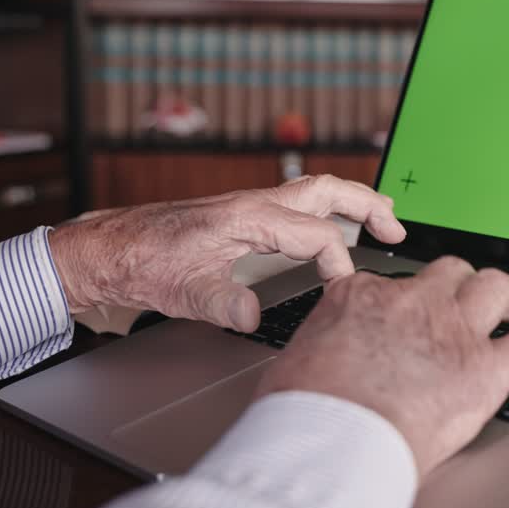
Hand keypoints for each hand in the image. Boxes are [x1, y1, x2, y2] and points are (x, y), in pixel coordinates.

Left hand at [48, 175, 405, 331]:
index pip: (318, 236)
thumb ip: (222, 303)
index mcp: (248, 216)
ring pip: (314, 192)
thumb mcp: (183, 291)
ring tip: (382, 220)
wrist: (111, 249)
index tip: (345, 295)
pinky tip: (333, 228)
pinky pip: (297, 204)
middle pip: (327, 190)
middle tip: (397, 230)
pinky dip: (327, 210)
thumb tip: (251, 317)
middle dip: (368, 205)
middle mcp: (255, 204)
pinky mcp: (245, 217)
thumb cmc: (143, 263)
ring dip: (352, 202)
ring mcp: (251, 207)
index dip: (340, 267)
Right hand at [256, 257, 508, 476]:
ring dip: (506, 296)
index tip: (402, 314)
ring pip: (493, 288)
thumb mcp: (298, 361)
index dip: (400, 301)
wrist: (328, 439)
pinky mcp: (485, 370)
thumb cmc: (305, 412)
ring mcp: (453, 332)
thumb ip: (324, 349)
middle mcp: (412, 304)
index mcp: (361, 297)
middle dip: (458, 285)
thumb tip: (323, 363)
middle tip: (464, 302)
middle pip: (448, 273)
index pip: (389, 284)